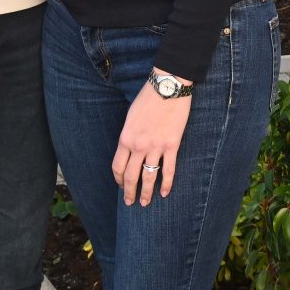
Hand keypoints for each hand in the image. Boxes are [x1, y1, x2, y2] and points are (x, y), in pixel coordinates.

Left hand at [111, 77, 193, 205]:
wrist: (168, 87)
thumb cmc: (148, 98)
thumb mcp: (130, 117)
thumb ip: (129, 136)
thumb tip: (130, 151)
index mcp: (125, 138)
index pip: (118, 167)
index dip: (118, 180)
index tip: (120, 185)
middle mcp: (139, 146)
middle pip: (131, 176)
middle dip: (129, 192)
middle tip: (130, 202)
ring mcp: (156, 147)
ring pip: (149, 177)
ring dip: (146, 192)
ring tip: (146, 203)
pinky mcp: (172, 146)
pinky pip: (169, 169)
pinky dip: (166, 183)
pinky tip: (165, 193)